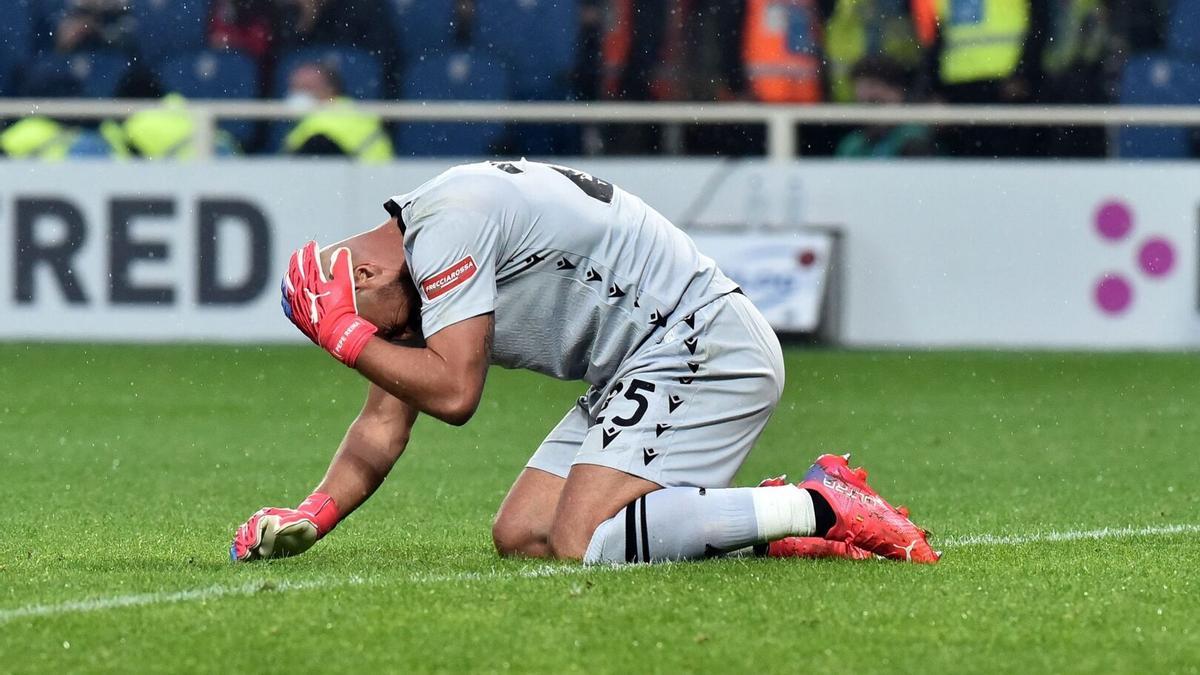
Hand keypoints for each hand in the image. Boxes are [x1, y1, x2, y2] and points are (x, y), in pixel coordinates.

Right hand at [231, 492, 338, 561]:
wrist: (307, 533)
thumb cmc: (307, 528)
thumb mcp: (304, 526)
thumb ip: (291, 525)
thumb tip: (275, 527)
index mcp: (270, 516)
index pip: (257, 524)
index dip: (253, 534)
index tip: (253, 545)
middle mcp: (260, 524)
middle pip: (246, 531)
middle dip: (244, 542)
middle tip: (244, 554)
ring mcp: (258, 534)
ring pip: (243, 539)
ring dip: (241, 548)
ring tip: (242, 558)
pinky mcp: (258, 544)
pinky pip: (246, 548)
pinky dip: (243, 553)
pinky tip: (243, 561)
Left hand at [281, 241, 377, 365]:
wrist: (337, 332)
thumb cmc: (342, 308)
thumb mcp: (345, 284)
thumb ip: (342, 266)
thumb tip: (341, 250)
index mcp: (313, 280)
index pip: (309, 260)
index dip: (311, 250)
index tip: (312, 244)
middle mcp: (301, 289)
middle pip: (296, 269)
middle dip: (298, 259)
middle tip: (299, 252)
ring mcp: (296, 302)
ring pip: (288, 283)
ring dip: (289, 274)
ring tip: (291, 269)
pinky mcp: (295, 314)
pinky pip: (286, 302)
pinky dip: (286, 294)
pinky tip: (286, 291)